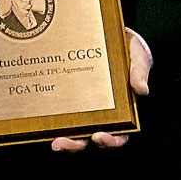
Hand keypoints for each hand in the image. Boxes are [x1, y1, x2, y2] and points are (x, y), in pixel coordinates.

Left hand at [50, 28, 152, 151]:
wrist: (111, 34)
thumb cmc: (129, 50)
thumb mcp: (139, 57)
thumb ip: (139, 72)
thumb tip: (141, 89)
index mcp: (122, 111)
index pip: (119, 135)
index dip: (110, 141)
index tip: (99, 136)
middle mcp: (100, 113)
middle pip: (88, 138)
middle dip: (75, 145)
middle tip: (62, 143)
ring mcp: (81, 107)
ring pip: (71, 131)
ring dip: (61, 139)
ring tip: (52, 140)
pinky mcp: (67, 96)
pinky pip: (57, 111)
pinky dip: (49, 118)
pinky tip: (38, 114)